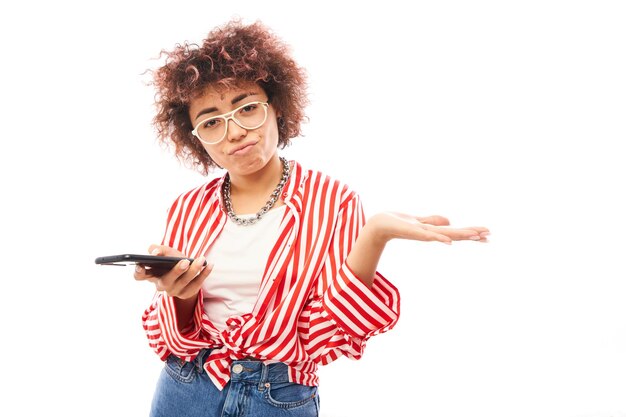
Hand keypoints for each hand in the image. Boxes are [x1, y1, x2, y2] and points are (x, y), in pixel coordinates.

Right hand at [133, 244, 212, 299]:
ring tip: (201, 259)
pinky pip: (196, 285)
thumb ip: (158, 249)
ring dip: (194, 270)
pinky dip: (204, 274)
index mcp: (151, 274)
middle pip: (165, 281)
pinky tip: (210, 265)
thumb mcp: (165, 251)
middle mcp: (160, 285)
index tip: (141, 264)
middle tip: (185, 261)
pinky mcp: (186, 293)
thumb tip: (156, 252)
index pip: (139, 276)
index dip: (138, 272)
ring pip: (184, 283)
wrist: (186, 271)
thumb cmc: (172, 259)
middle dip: (176, 271)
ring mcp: (174, 291)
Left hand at [366, 213, 489, 244]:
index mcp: (434, 231)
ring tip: (476, 236)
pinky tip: (450, 242)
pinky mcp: (413, 232)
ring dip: (461, 236)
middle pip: (455, 234)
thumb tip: (450, 221)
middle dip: (472, 234)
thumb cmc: (398, 223)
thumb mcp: (419, 220)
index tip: (487, 235)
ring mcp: (423, 234)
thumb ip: (434, 221)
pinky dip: (439, 238)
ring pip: (446, 235)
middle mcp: (431, 234)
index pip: (456, 232)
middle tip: (489, 236)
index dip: (471, 232)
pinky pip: (429, 236)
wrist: (380, 225)